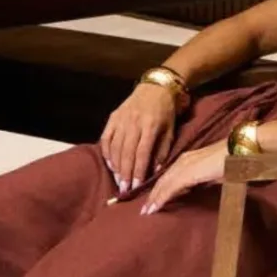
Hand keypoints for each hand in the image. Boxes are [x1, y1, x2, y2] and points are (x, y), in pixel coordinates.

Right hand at [99, 81, 177, 196]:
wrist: (156, 87)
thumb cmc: (166, 111)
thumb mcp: (170, 130)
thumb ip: (163, 151)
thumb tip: (155, 172)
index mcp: (150, 126)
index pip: (142, 154)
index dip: (138, 172)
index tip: (136, 187)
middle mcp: (133, 122)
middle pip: (126, 152)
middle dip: (125, 173)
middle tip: (124, 190)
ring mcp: (121, 119)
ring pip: (115, 147)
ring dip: (116, 166)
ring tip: (118, 181)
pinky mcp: (113, 116)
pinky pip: (106, 138)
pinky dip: (106, 153)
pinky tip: (110, 165)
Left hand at [138, 141, 233, 213]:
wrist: (240, 151)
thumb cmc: (232, 162)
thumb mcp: (212, 175)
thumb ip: (201, 181)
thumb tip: (193, 190)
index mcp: (188, 160)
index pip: (169, 176)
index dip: (160, 189)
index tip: (153, 201)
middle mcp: (183, 161)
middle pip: (163, 180)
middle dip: (153, 195)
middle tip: (144, 210)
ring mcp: (184, 165)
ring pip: (164, 184)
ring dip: (154, 198)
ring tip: (147, 211)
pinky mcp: (188, 172)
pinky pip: (170, 188)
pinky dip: (161, 198)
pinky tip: (155, 207)